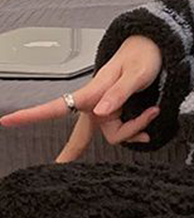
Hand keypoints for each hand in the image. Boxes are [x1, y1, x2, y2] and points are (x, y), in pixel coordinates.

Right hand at [0, 34, 163, 162]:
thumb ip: (119, 92)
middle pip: (80, 135)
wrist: (155, 49)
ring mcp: (106, 112)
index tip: (7, 121)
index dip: (31, 115)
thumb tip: (99, 111)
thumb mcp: (135, 74)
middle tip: (55, 168)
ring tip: (152, 111)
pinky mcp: (117, 114)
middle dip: (69, 153)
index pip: (57, 106)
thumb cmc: (142, 57)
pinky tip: (149, 123)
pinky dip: (137, 129)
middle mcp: (96, 104)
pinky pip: (123, 132)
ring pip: (114, 135)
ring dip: (134, 127)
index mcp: (92, 92)